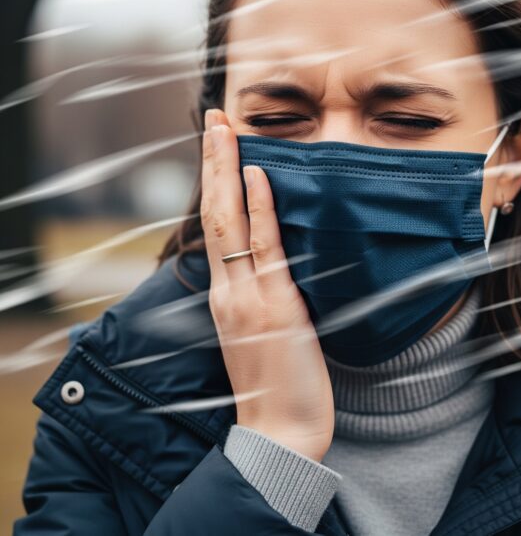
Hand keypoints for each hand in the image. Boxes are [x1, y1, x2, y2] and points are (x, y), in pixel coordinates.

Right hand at [200, 108, 334, 462]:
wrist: (279, 433)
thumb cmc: (275, 382)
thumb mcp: (260, 329)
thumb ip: (261, 290)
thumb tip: (274, 253)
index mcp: (225, 294)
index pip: (215, 225)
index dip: (213, 181)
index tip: (217, 142)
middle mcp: (228, 290)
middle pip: (214, 212)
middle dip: (212, 161)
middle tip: (214, 116)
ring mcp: (248, 297)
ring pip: (230, 221)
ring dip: (227, 170)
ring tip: (225, 128)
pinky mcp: (274, 307)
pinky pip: (265, 249)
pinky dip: (260, 209)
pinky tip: (258, 175)